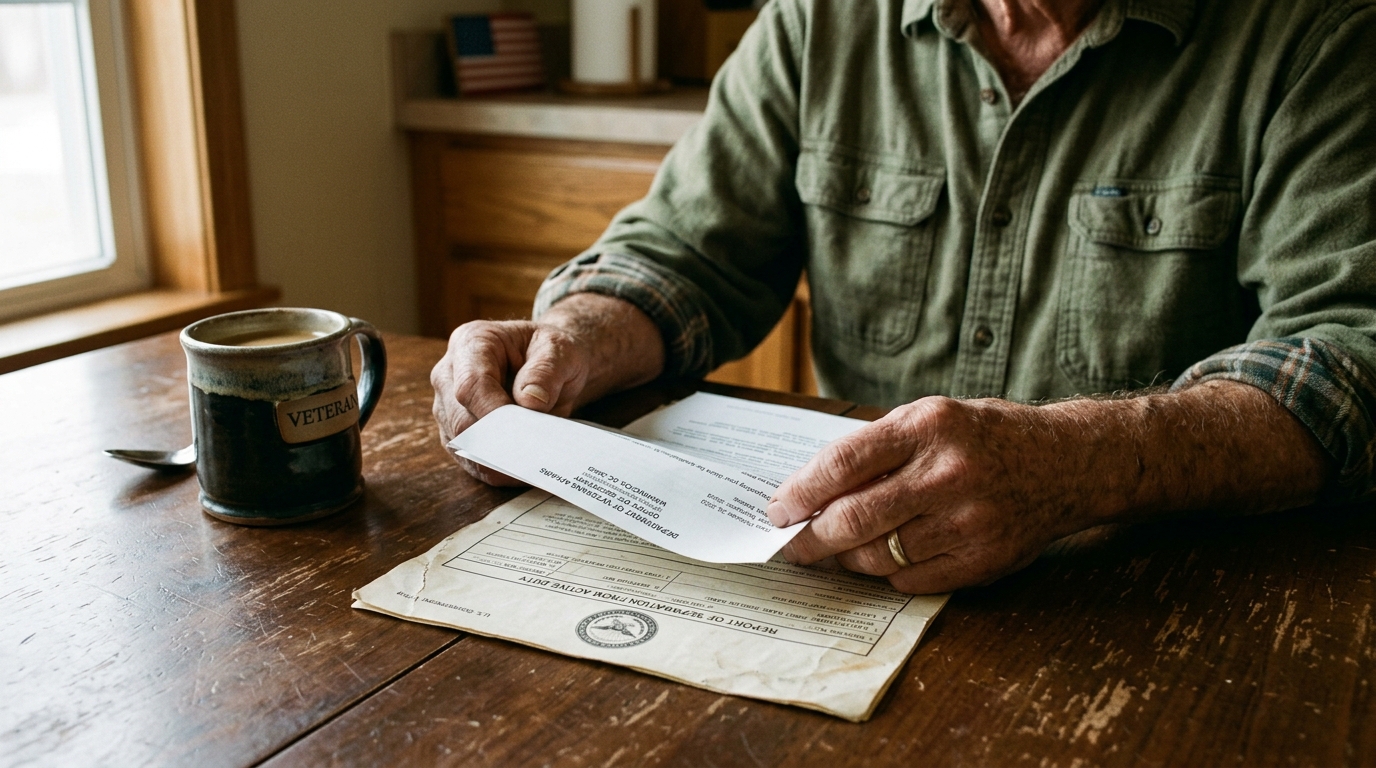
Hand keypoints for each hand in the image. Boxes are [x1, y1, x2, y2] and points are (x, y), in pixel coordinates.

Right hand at [431, 319, 591, 485]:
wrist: (548, 362)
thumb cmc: (549, 352)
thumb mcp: (559, 350)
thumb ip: (547, 371)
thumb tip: (531, 402)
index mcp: (471, 342)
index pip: (471, 385)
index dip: (494, 413)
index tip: (523, 430)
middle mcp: (449, 374)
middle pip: (461, 420)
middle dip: (498, 442)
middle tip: (533, 455)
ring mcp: (448, 405)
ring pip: (462, 445)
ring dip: (497, 460)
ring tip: (532, 464)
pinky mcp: (455, 431)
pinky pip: (470, 460)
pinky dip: (496, 469)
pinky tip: (522, 471)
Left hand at [766, 382, 1331, 594]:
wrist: (1067, 462)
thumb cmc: (982, 437)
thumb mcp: (930, 418)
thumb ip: (874, 449)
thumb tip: (807, 494)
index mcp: (929, 425)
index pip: (844, 462)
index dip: (801, 492)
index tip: (778, 510)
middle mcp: (950, 471)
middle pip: (855, 518)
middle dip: (811, 539)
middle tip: (791, 546)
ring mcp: (972, 519)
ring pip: (879, 556)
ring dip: (848, 559)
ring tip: (837, 550)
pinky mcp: (986, 558)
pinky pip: (912, 580)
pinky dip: (887, 573)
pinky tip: (884, 558)